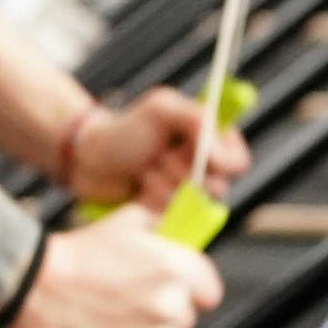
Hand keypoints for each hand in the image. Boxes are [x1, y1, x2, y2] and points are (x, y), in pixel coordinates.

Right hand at [10, 210, 222, 327]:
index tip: (178, 289)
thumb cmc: (77, 252)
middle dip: (164, 311)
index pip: (210, 291)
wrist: (31, 286)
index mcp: (175, 267)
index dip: (194, 290)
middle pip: (186, 319)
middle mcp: (171, 306)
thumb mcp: (126, 221)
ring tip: (114, 320)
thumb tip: (183, 235)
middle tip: (130, 301)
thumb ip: (164, 228)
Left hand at [67, 84, 251, 209]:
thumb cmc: (125, 129)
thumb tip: (221, 156)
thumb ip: (197, 121)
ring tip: (143, 171)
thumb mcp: (162, 109)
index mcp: (207, 140)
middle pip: (217, 187)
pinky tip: (138, 189)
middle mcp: (201, 169)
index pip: (237, 160)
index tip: (205, 157)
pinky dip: (152, 202)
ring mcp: (184, 194)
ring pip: (192, 204)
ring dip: (163, 185)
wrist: (89, 159)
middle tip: (158, 157)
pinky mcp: (167, 214)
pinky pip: (172, 218)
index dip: (224, 163)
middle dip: (181, 172)